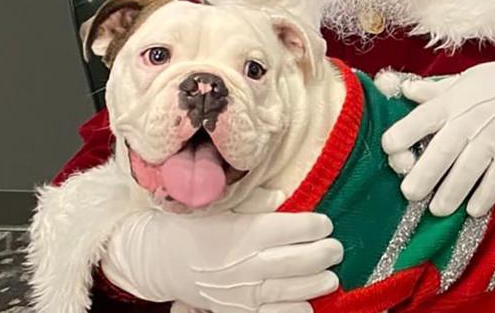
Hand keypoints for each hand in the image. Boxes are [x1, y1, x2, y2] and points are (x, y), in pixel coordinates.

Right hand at [101, 189, 342, 312]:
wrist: (156, 259)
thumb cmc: (192, 224)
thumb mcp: (220, 204)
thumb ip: (254, 200)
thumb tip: (283, 194)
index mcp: (244, 232)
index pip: (292, 228)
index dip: (315, 226)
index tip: (325, 223)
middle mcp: (245, 263)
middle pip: (296, 261)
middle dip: (323, 255)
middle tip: (337, 250)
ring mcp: (241, 291)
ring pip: (289, 290)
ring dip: (315, 285)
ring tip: (331, 278)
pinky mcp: (235, 310)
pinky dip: (293, 312)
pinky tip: (307, 305)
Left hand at [381, 50, 494, 217]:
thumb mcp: (468, 78)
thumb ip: (436, 90)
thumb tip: (405, 91)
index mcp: (453, 101)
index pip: (418, 121)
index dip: (400, 138)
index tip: (391, 151)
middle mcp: (469, 121)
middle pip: (439, 153)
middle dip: (421, 177)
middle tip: (409, 193)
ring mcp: (493, 140)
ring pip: (466, 173)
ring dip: (449, 194)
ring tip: (438, 209)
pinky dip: (484, 197)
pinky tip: (473, 210)